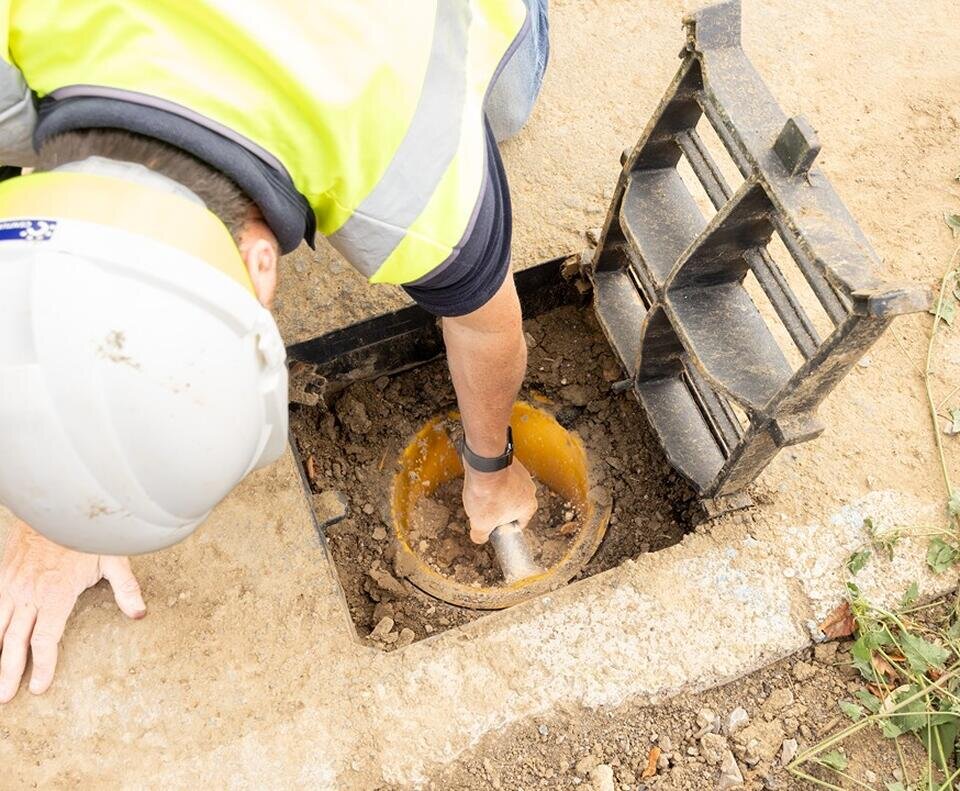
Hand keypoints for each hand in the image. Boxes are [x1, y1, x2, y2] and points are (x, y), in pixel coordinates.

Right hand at [0, 520, 145, 701]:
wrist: (56, 505)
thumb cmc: (86, 533)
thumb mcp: (114, 558)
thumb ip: (126, 588)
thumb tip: (139, 614)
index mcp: (56, 594)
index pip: (45, 640)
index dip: (43, 666)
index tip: (40, 687)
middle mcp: (29, 594)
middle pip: (14, 642)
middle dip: (9, 672)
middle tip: (6, 697)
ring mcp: (12, 585)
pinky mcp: (2, 575)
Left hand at [461, 460, 537, 543]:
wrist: (484, 464)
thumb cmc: (488, 493)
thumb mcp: (481, 524)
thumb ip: (481, 535)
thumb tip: (479, 537)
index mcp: (529, 507)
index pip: (518, 524)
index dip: (503, 528)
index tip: (493, 528)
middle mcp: (529, 490)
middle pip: (512, 507)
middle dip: (497, 510)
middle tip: (484, 511)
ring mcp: (521, 475)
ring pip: (507, 491)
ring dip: (495, 493)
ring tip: (481, 495)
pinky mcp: (510, 463)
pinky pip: (501, 477)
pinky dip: (492, 480)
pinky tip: (481, 483)